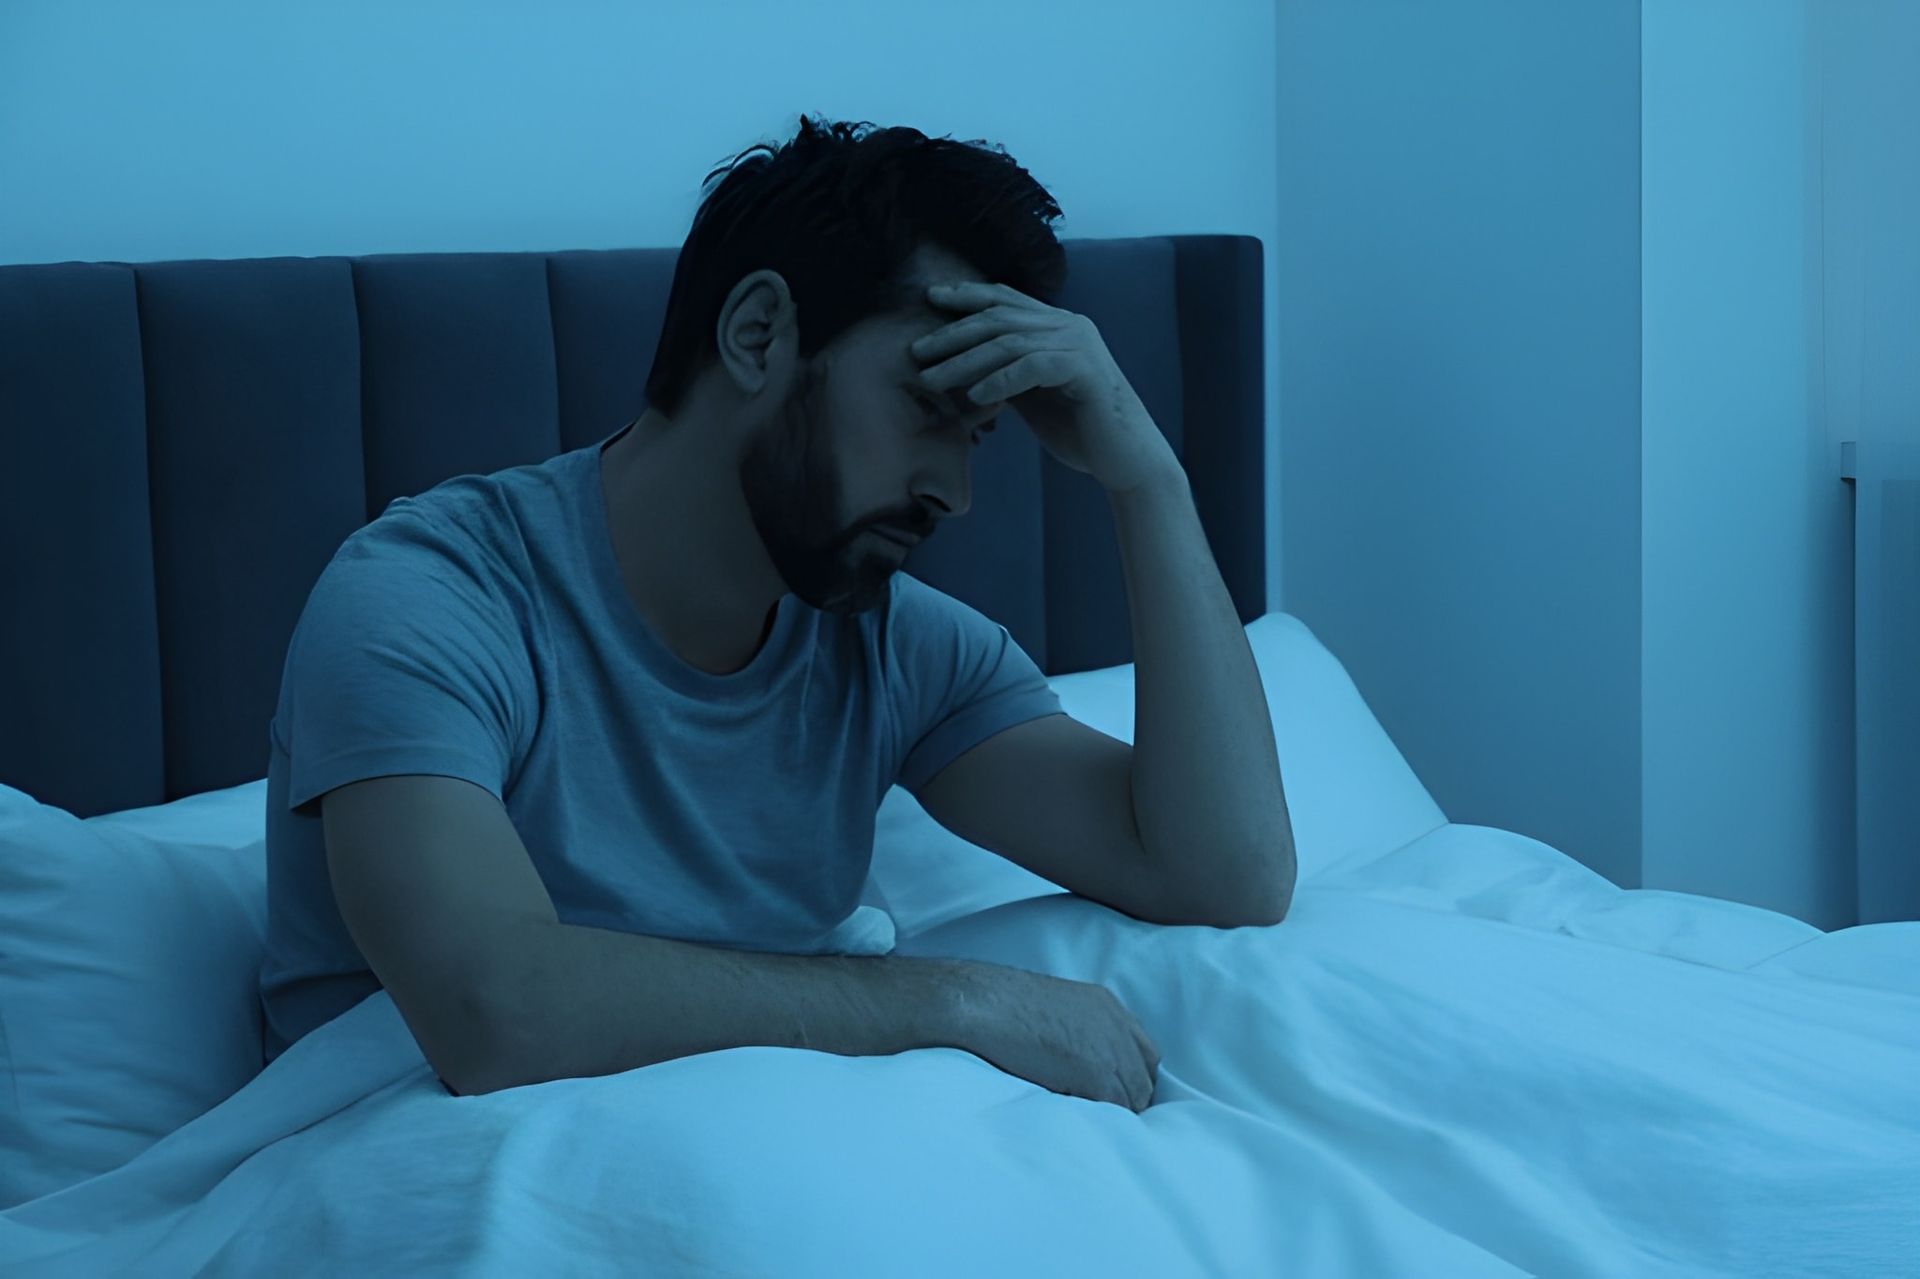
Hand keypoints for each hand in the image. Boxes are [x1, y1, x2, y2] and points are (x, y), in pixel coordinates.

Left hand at [911, 281, 1180, 494]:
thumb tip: (961, 367)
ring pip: (1009, 342)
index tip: (930, 298)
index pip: (1006, 300)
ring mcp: (1079, 344)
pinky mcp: (1084, 370)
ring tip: (932, 379)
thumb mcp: (1032, 396)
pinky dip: (999, 380)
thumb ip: (1005, 373)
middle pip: (999, 319)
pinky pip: (1032, 367)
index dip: (967, 295)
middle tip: (917, 352)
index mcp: (1059, 325)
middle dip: (952, 333)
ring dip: (964, 361)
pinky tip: (973, 397)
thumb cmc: (1080, 430)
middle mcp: (1070, 325)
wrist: (1126, 460)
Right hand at [937, 958, 1160, 1112]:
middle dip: (1128, 1099)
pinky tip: (1083, 1126)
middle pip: (1144, 1077)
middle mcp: (1116, 1024)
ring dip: (1116, 1114)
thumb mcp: (1053, 1009)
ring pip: (1134, 1098)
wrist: (982, 1003)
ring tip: (1091, 1127)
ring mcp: (1110, 1049)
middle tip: (1103, 1119)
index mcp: (1107, 1005)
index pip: (1144, 1052)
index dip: (1131, 1077)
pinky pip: (1115, 1109)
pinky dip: (1103, 1122)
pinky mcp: (1096, 1073)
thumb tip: (1075, 1063)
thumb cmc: (1001, 1007)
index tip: (1116, 1094)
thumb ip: (1076, 1030)